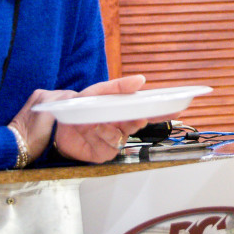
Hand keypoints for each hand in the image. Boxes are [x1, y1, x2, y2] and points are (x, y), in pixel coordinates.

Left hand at [8, 88, 75, 162]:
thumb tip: (77, 103)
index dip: (79, 102)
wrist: (15, 145)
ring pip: (60, 97)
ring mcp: (38, 97)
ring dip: (66, 104)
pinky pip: (52, 100)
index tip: (87, 111)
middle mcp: (42, 93)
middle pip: (65, 95)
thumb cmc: (34, 139)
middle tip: (82, 114)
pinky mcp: (35, 101)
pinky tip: (62, 114)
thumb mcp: (52, 125)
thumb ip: (64, 110)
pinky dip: (58, 105)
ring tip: (73, 115)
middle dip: (73, 102)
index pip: (70, 94)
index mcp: (46, 96)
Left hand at [55, 75, 174, 162]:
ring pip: (124, 135)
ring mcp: (114, 141)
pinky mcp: (103, 153)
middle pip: (138, 123)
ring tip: (100, 120)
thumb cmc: (80, 106)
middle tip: (139, 117)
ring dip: (114, 127)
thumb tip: (140, 80)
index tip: (177, 107)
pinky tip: (95, 129)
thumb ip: (119, 86)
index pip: (148, 111)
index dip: (163, 111)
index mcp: (124, 111)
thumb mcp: (98, 91)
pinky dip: (103, 136)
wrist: (56, 123)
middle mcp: (122, 126)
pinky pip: (110, 146)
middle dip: (138, 120)